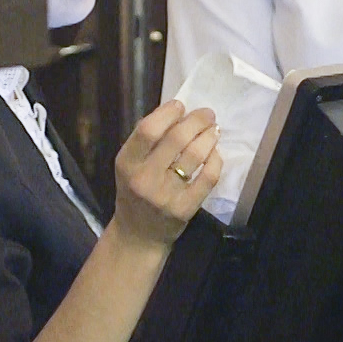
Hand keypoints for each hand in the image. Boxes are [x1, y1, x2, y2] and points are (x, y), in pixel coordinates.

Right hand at [111, 100, 221, 247]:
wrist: (138, 236)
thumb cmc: (134, 191)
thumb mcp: (129, 165)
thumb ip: (147, 140)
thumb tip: (178, 112)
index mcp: (127, 163)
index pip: (148, 130)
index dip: (168, 112)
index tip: (180, 105)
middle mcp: (144, 179)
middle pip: (177, 139)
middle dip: (197, 120)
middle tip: (207, 114)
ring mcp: (166, 195)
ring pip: (195, 155)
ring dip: (209, 136)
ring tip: (214, 130)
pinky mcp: (185, 209)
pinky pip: (208, 177)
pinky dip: (216, 159)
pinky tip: (215, 152)